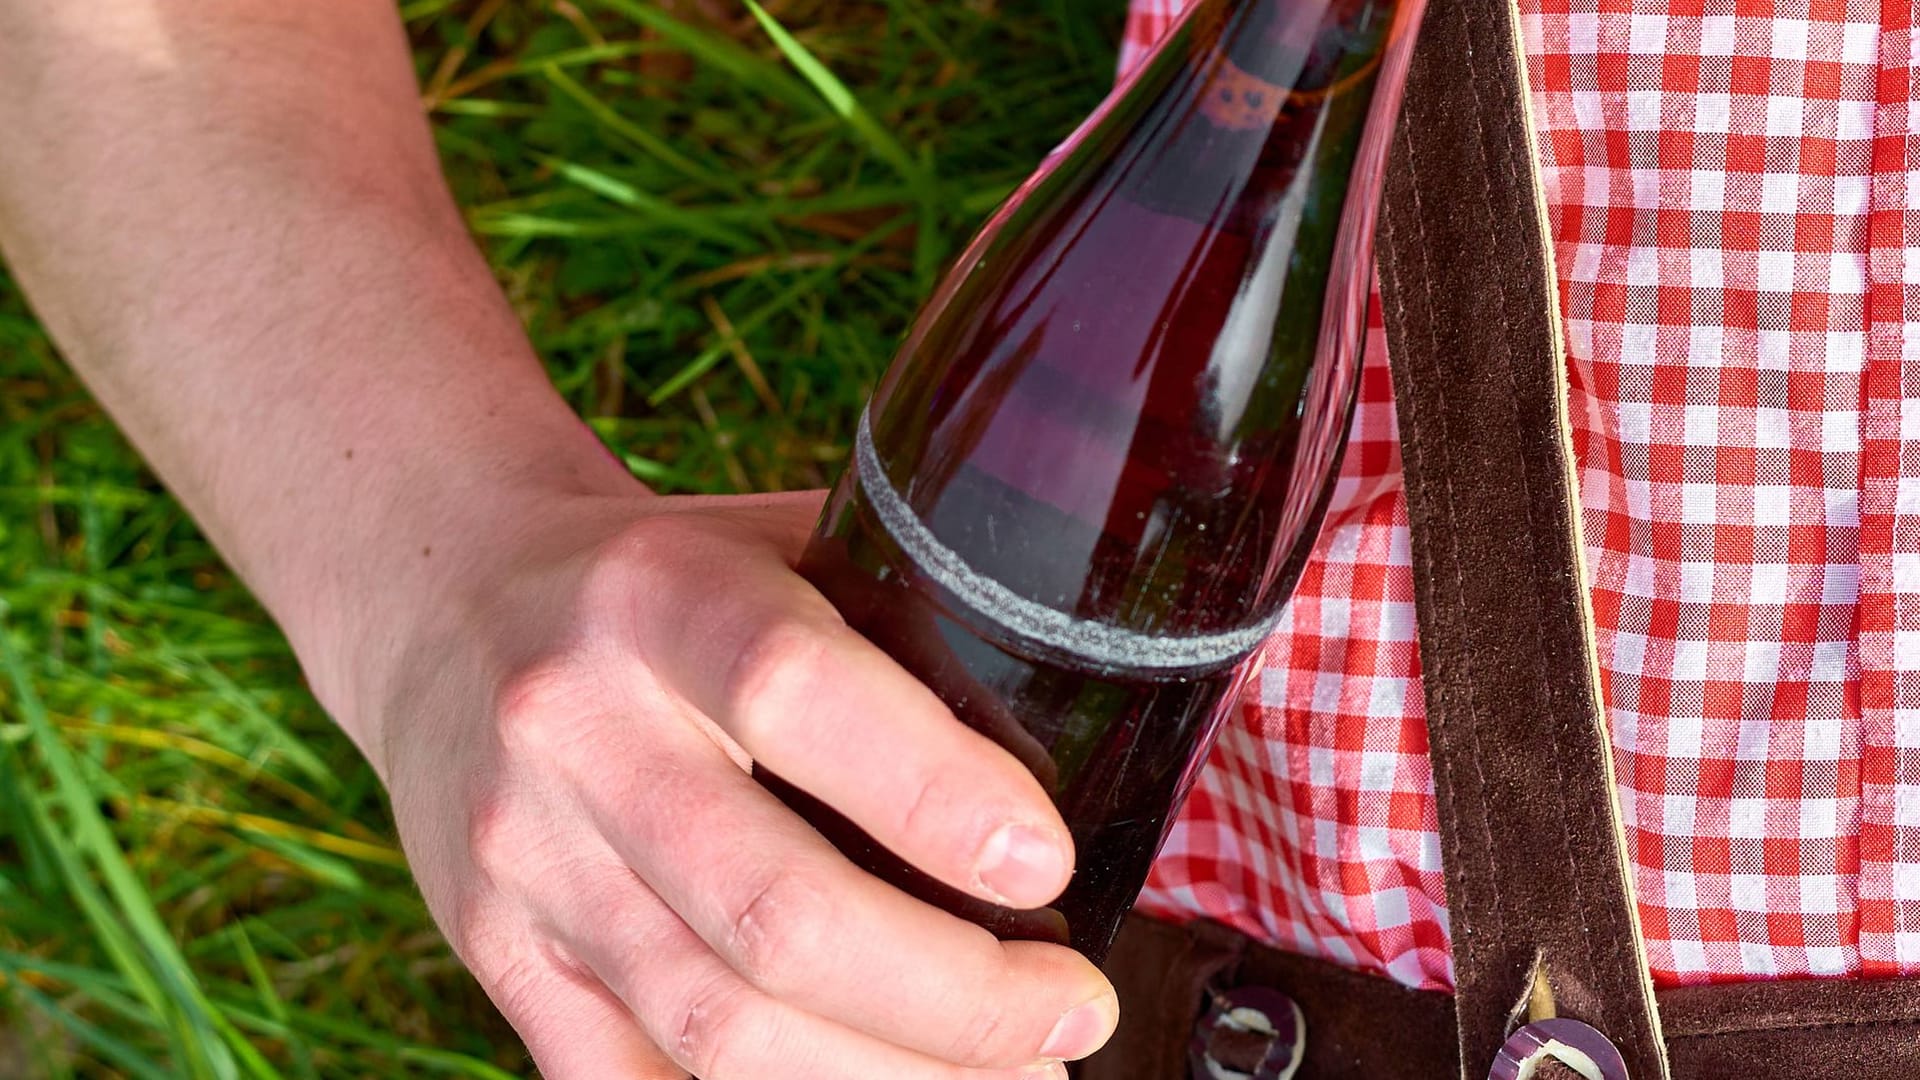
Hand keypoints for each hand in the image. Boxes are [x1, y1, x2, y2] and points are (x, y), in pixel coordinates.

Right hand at [376, 489, 1119, 1078]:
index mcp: (660, 598)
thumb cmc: (663, 580)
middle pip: (773, 912)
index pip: (796, 694)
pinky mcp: (496, 953)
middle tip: (1071, 1014)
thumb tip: (1077, 740)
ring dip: (889, 1079)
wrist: (446, 608)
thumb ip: (903, 618)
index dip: (938, 795)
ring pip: (717, 1026)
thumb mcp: (776, 544)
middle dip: (956, 997)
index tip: (1049, 868)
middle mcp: (575, 730)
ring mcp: (525, 860)